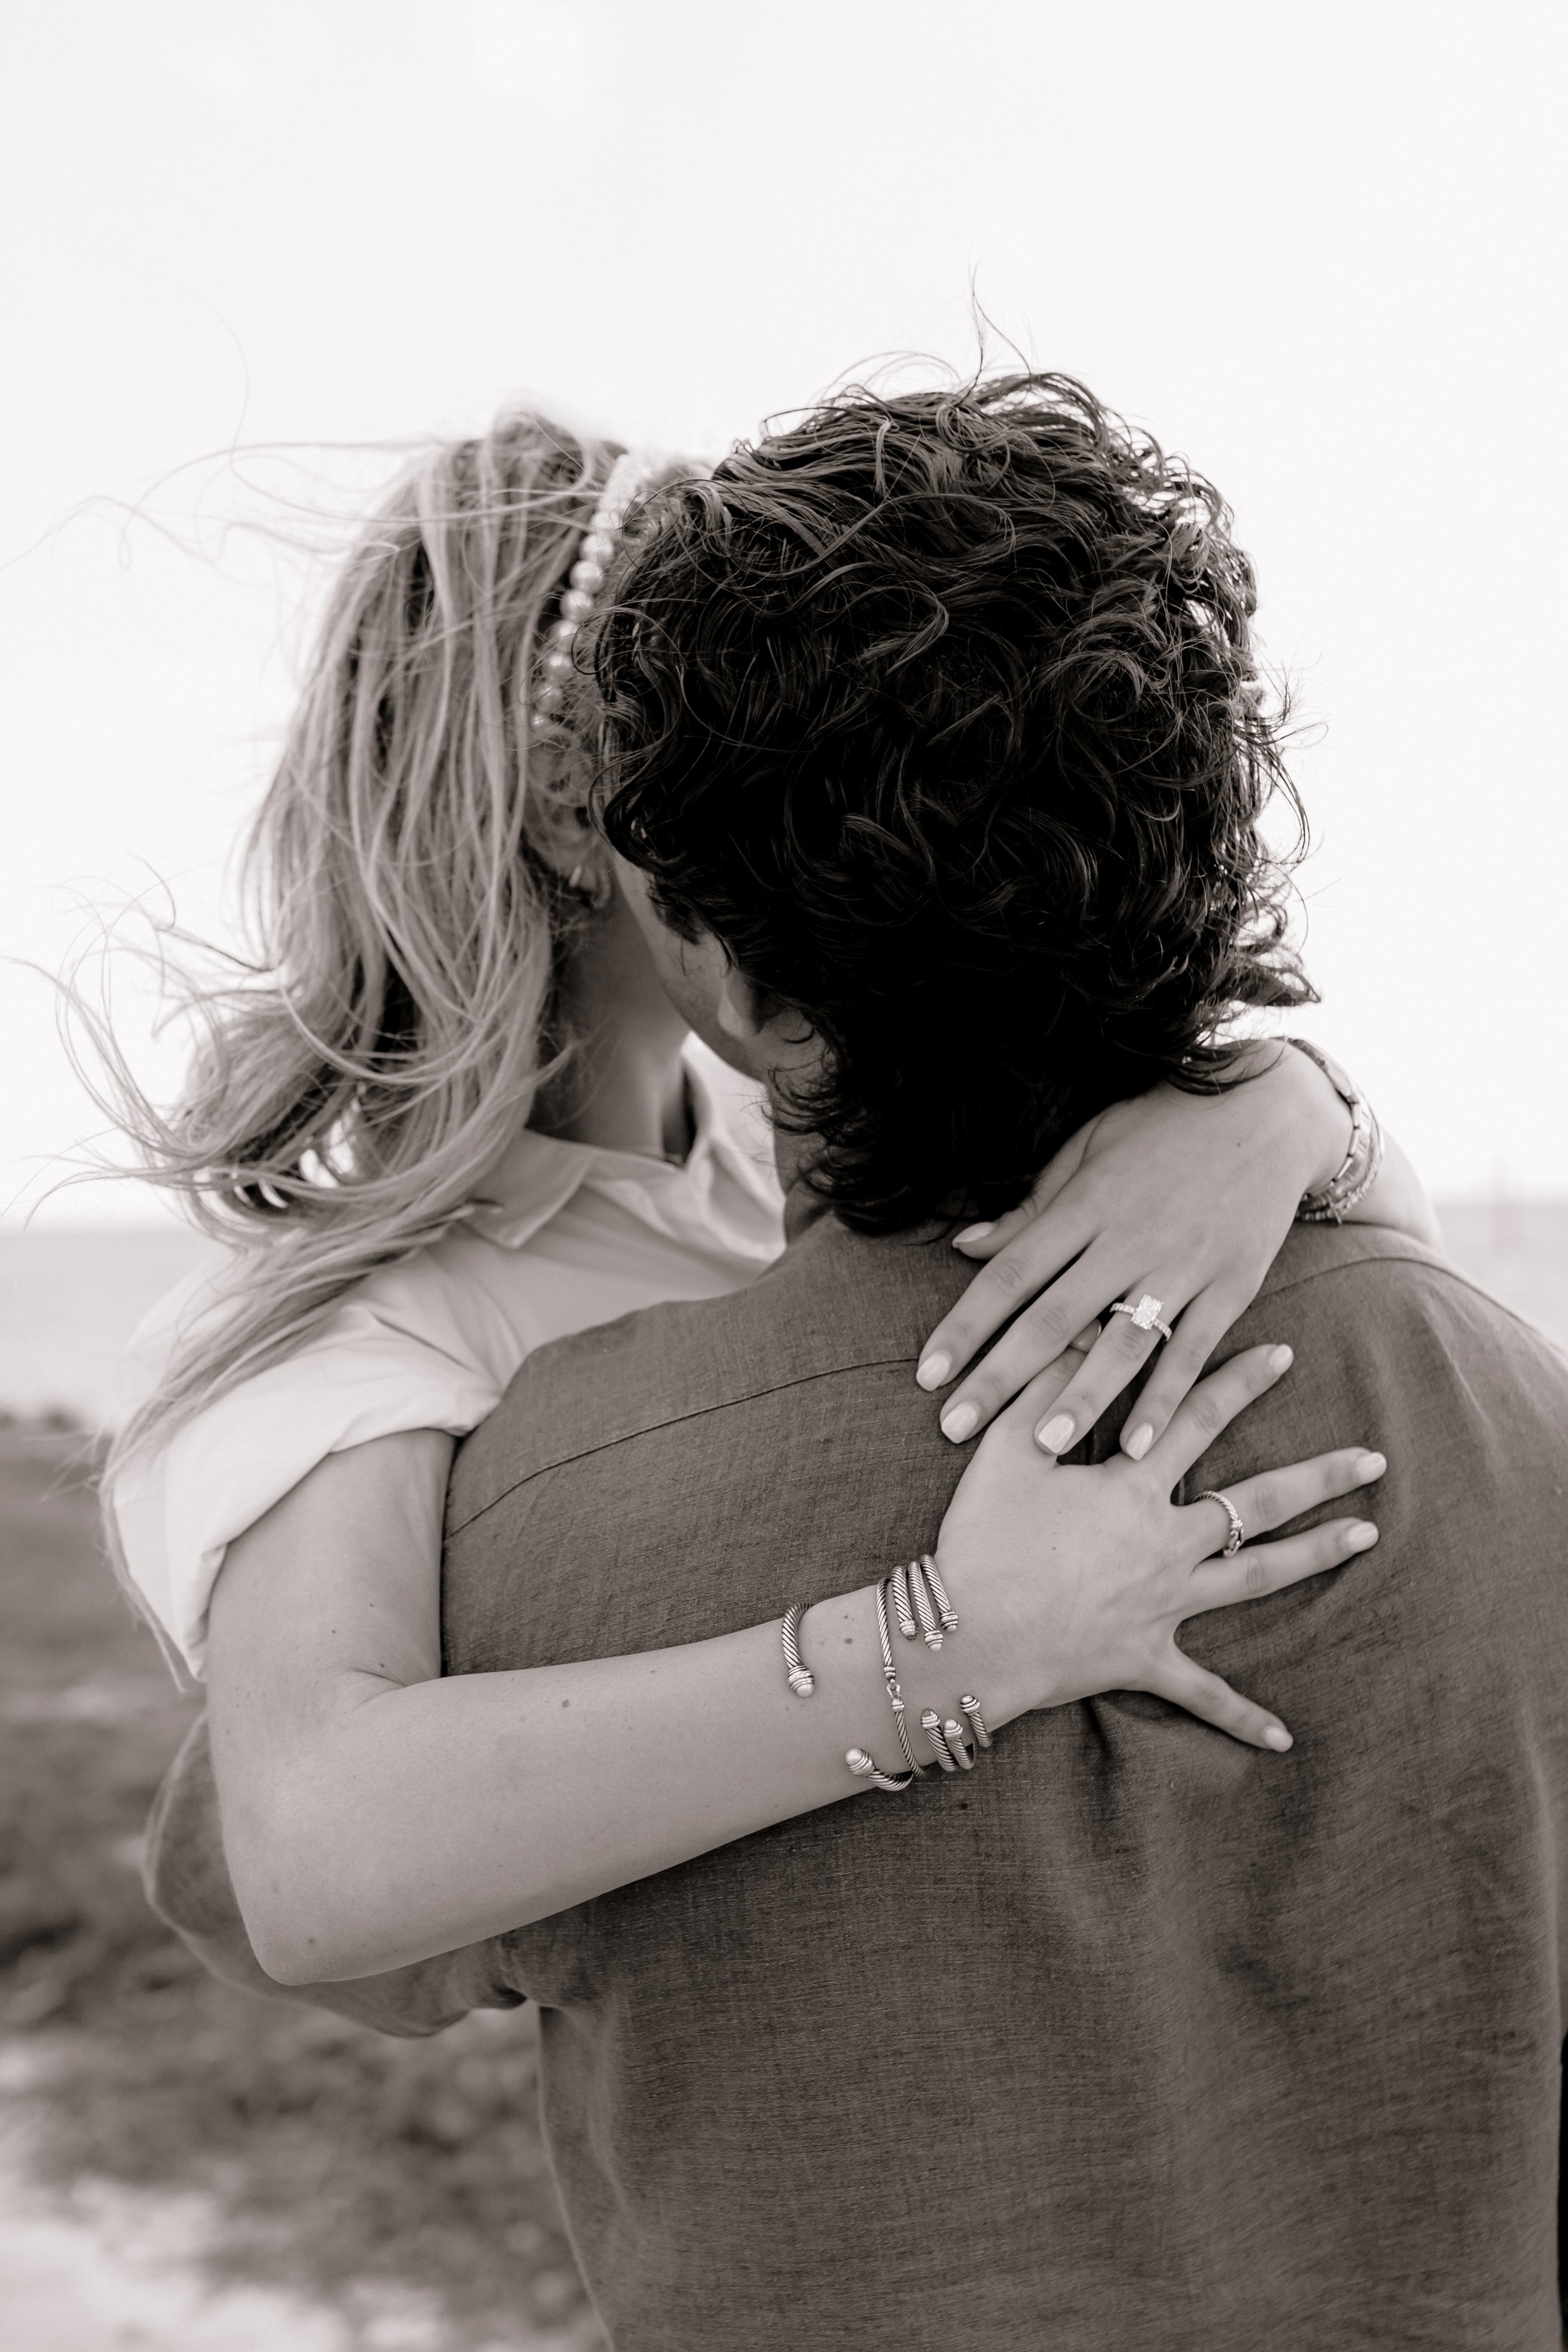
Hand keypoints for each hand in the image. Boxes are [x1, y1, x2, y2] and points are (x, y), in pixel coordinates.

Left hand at [916, 1044, 1351, 1459]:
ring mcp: (1184, 1266)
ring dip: (1080, 1399)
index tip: (928, 1373)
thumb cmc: (1165, 1124)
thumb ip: (1033, 1206)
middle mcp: (1130, 1239)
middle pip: (1054, 1318)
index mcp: (1086, 1203)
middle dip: (1001, 1377)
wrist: (1271, 1110)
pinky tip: (1138, 1446)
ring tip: (1041, 1447)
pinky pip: (1194, 1352)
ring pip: (1122, 1343)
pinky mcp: (1231, 1286)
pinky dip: (1166, 1400)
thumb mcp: (1091, 1146)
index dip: (966, 1325)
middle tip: (955, 1428)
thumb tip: (966, 1246)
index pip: (1012, 1273)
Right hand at [935, 1339, 1383, 1749]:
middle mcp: (1165, 1544)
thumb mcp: (1008, 1450)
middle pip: (1258, 1502)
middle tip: (1374, 1458)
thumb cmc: (983, 1539)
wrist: (969, 1636)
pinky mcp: (1146, 1658)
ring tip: (1367, 1536)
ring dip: (1315, 1556)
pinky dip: (1241, 1717)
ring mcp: (1164, 1605)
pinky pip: (1202, 1694)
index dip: (1240, 1382)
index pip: (1198, 1419)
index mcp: (1133, 1489)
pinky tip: (1284, 1738)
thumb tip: (1090, 1330)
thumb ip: (1049, 1385)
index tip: (1284, 1354)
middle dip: (1319, 1476)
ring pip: (1256, 1579)